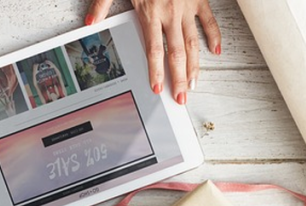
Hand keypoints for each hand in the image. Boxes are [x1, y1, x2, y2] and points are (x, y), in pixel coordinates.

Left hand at [86, 0, 221, 104]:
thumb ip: (102, 4)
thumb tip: (90, 22)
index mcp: (151, 12)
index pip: (154, 50)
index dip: (157, 71)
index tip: (158, 88)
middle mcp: (171, 12)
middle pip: (176, 52)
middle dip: (179, 77)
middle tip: (181, 97)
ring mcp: (187, 6)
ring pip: (193, 41)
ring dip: (195, 65)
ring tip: (194, 83)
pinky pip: (209, 20)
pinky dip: (213, 35)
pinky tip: (215, 51)